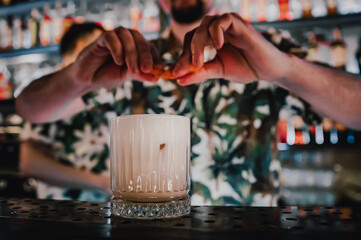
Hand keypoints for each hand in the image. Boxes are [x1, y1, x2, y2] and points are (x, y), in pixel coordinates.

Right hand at [68, 27, 160, 89]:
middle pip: (141, 40)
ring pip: (128, 37)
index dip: (156, 57)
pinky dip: (117, 49)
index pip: (150, 47)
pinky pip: (112, 38)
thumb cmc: (108, 75)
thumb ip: (140, 74)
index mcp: (136, 47)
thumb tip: (156, 77)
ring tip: (132, 69)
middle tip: (147, 69)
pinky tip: (118, 62)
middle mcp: (127, 39)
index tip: (160, 69)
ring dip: (132, 54)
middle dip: (145, 56)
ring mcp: (115, 37)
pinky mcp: (102, 38)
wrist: (88, 78)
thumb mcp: (127, 75)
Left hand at [172, 13, 291, 84]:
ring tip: (199, 61)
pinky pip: (221, 20)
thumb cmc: (246, 68)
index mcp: (211, 38)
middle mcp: (218, 29)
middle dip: (187, 52)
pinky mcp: (239, 23)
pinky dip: (215, 32)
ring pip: (204, 24)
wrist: (268, 70)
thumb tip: (179, 80)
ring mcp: (228, 24)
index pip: (190, 41)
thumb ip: (199, 73)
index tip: (176, 73)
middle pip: (194, 32)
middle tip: (185, 68)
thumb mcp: (218, 71)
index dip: (182, 56)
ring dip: (198, 43)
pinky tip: (217, 47)